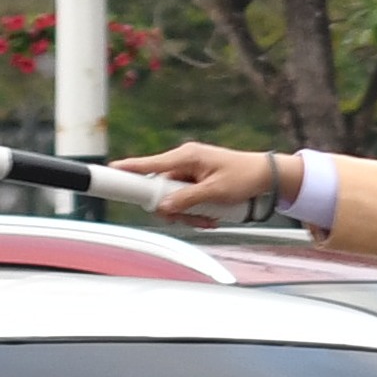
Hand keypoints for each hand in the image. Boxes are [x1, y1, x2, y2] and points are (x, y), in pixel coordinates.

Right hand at [118, 141, 284, 226]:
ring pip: (173, 200)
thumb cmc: (244, 176)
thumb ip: (187, 200)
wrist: (267, 176)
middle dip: (173, 210)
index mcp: (186, 156)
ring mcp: (190, 172)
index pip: (149, 164)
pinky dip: (196, 212)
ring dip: (187, 214)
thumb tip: (163, 208)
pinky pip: (185, 200)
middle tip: (192, 220)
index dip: (128, 170)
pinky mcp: (196, 182)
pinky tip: (212, 218)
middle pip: (159, 190)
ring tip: (210, 219)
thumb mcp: (215, 192)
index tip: (109, 171)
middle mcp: (184, 162)